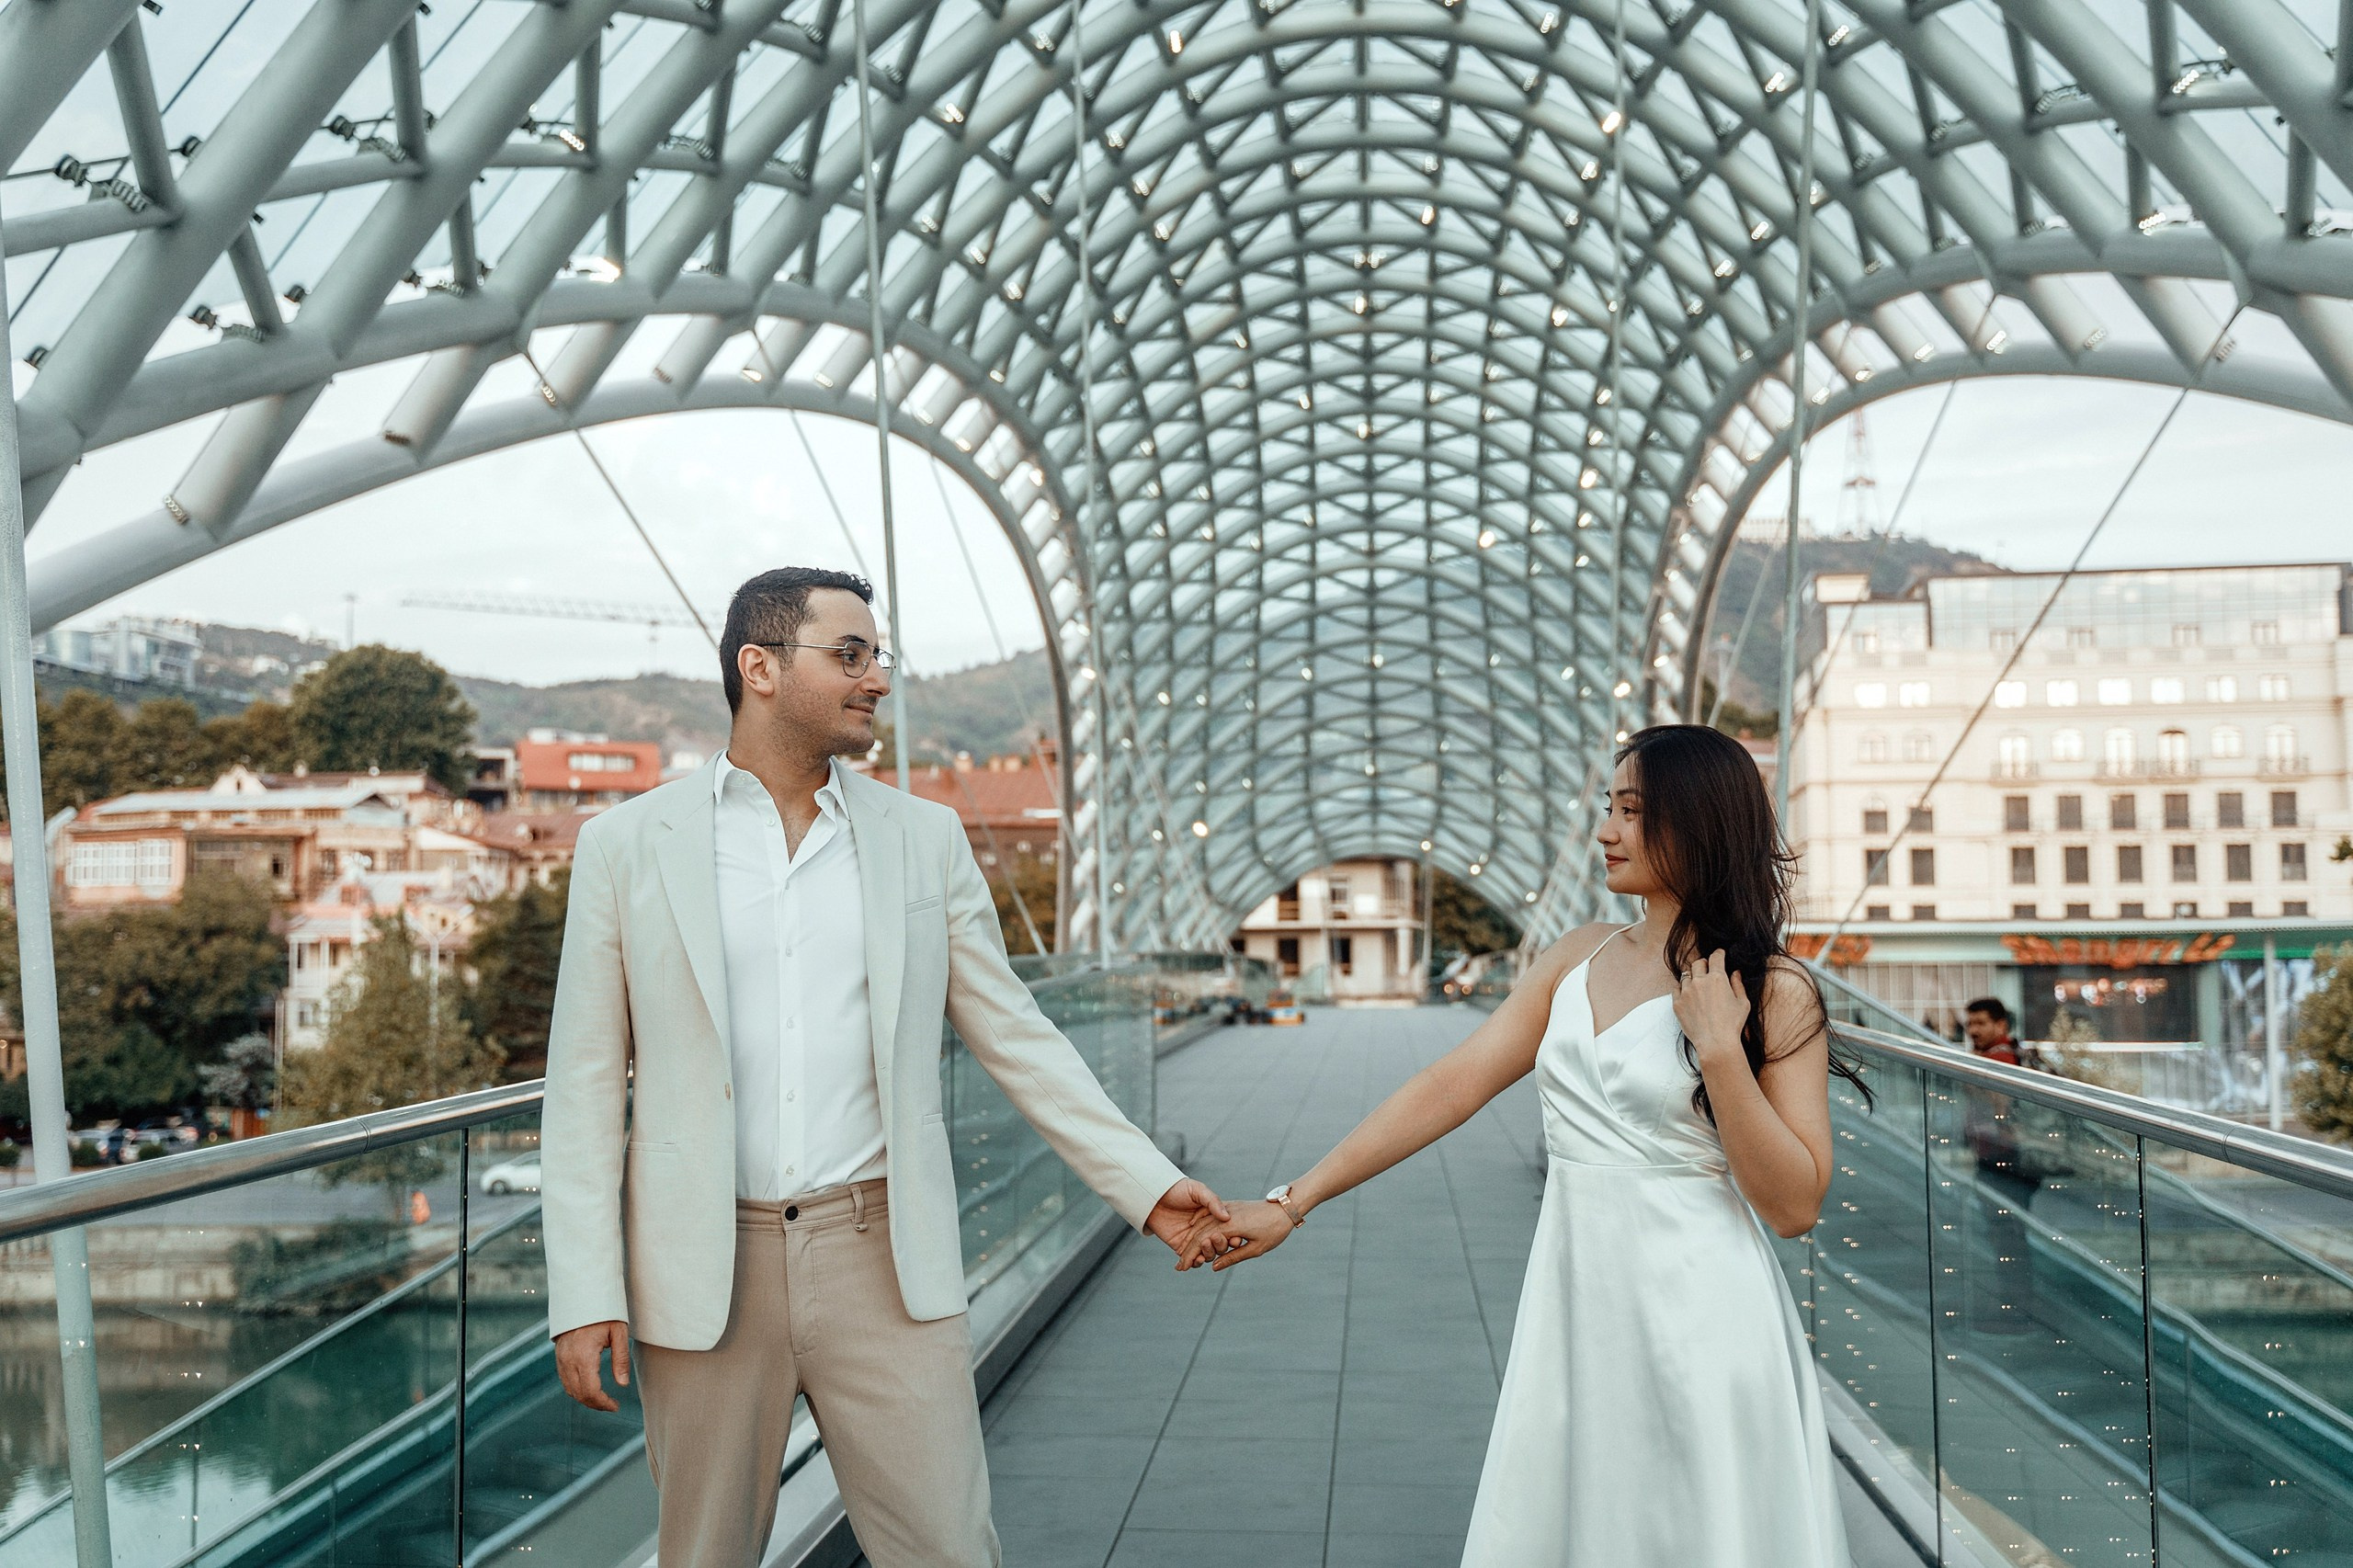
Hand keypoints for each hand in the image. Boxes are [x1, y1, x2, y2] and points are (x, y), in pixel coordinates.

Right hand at [555, 1320, 630, 1411]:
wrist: (582, 1295)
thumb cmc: (604, 1312)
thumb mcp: (618, 1332)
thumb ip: (620, 1360)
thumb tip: (623, 1384)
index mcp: (584, 1355)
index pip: (590, 1391)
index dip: (603, 1403)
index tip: (615, 1406)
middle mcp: (568, 1359)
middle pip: (579, 1394)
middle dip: (595, 1404)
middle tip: (611, 1405)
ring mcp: (561, 1358)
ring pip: (569, 1389)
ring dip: (585, 1398)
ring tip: (602, 1399)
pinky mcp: (559, 1355)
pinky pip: (565, 1379)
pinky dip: (576, 1389)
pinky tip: (590, 1388)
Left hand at [1144, 1178, 1231, 1264]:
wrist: (1153, 1195)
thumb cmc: (1177, 1189)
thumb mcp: (1197, 1190)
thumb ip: (1212, 1202)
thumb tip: (1226, 1217)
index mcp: (1212, 1216)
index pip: (1227, 1230)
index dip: (1233, 1236)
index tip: (1236, 1238)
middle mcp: (1204, 1229)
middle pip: (1219, 1244)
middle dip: (1221, 1245)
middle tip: (1218, 1239)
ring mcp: (1193, 1239)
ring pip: (1207, 1254)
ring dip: (1209, 1254)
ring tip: (1205, 1246)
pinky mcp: (1181, 1247)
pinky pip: (1192, 1259)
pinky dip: (1196, 1262)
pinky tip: (1197, 1259)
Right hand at [1176, 1199, 1294, 1270]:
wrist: (1286, 1206)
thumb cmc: (1275, 1230)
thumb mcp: (1256, 1249)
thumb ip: (1233, 1257)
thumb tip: (1214, 1267)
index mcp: (1231, 1226)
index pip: (1203, 1241)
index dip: (1190, 1255)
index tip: (1182, 1268)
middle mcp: (1226, 1215)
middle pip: (1199, 1233)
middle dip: (1187, 1250)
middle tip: (1179, 1266)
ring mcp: (1228, 1209)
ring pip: (1203, 1223)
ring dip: (1191, 1238)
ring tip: (1184, 1252)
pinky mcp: (1232, 1206)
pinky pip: (1210, 1214)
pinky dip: (1200, 1225)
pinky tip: (1194, 1231)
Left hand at [1672, 948, 1749, 1063]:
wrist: (1715, 1042)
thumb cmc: (1732, 1024)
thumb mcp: (1743, 1003)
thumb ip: (1738, 984)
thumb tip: (1735, 973)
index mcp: (1717, 978)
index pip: (1716, 957)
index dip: (1718, 953)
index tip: (1719, 954)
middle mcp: (1699, 981)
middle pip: (1698, 963)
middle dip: (1704, 964)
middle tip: (1707, 968)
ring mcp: (1686, 992)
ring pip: (1686, 976)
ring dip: (1692, 977)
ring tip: (1698, 984)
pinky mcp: (1677, 1003)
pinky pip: (1676, 989)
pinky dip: (1682, 988)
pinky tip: (1687, 993)